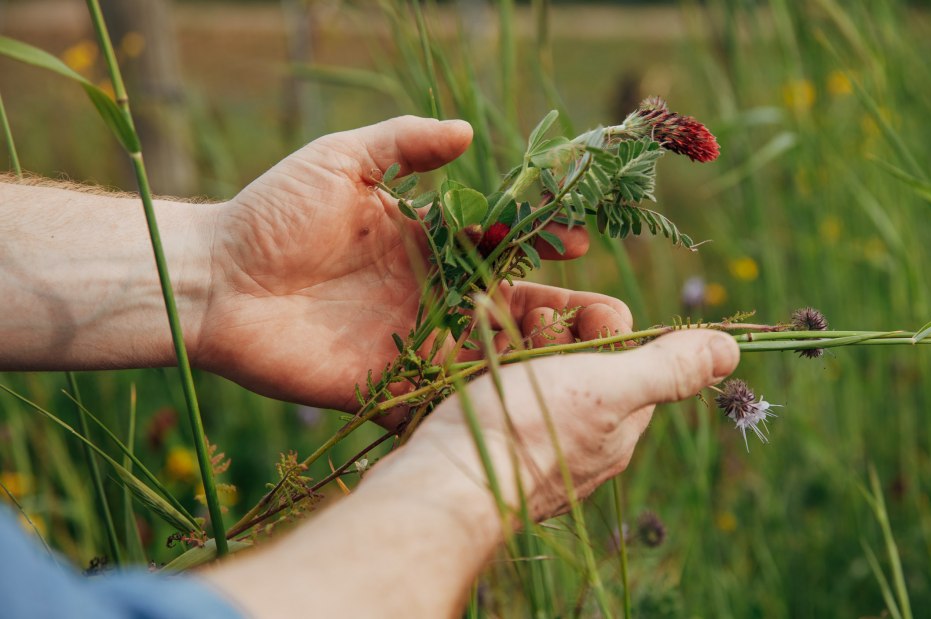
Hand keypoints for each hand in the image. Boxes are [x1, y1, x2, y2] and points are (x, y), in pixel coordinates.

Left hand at [192, 116, 630, 417]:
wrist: (213, 279)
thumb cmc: (272, 212)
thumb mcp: (339, 161)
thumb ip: (403, 145)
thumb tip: (465, 132)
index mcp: (427, 245)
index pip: (502, 246)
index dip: (541, 244)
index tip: (577, 240)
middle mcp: (430, 297)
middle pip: (509, 308)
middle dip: (558, 313)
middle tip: (602, 318)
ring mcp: (411, 345)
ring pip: (488, 358)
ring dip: (530, 360)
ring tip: (572, 359)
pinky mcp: (386, 389)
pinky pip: (442, 401)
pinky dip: (479, 406)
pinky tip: (520, 407)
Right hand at [206, 330, 738, 618]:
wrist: (442, 484)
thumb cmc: (527, 431)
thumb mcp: (608, 389)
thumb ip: (668, 368)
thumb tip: (733, 350)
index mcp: (621, 424)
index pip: (627, 349)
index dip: (597, 321)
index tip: (561, 317)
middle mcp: (585, 437)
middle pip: (580, 357)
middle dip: (552, 330)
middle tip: (522, 328)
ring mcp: (535, 443)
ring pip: (534, 370)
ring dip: (514, 342)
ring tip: (488, 337)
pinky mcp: (491, 442)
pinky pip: (496, 389)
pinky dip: (485, 366)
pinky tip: (466, 361)